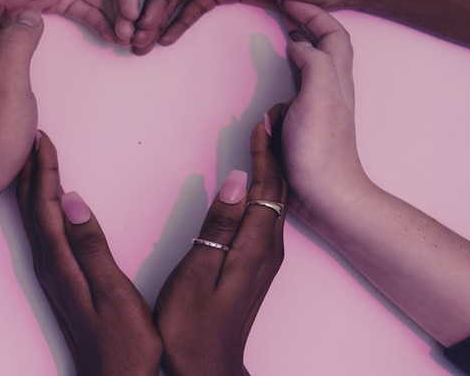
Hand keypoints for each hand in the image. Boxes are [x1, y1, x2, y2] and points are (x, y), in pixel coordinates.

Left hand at [16, 132, 161, 375]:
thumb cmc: (124, 343)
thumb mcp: (113, 293)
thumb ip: (92, 246)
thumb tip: (70, 200)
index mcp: (61, 264)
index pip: (45, 205)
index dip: (43, 169)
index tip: (43, 137)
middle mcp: (51, 266)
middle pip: (32, 208)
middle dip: (32, 170)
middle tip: (33, 136)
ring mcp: (54, 274)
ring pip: (35, 219)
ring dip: (34, 186)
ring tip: (36, 159)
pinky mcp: (62, 281)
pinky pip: (44, 232)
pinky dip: (42, 208)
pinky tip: (50, 204)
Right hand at [154, 120, 285, 375]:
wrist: (206, 369)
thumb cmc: (192, 328)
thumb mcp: (197, 275)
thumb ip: (217, 227)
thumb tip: (235, 180)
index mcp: (254, 247)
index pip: (265, 188)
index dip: (265, 153)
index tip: (263, 122)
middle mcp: (268, 250)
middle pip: (278, 191)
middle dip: (275, 152)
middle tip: (271, 118)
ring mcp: (265, 259)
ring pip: (275, 202)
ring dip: (271, 168)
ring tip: (267, 139)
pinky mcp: (257, 266)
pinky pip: (267, 216)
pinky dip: (264, 190)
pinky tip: (255, 183)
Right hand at [278, 0, 368, 221]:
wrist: (326, 195)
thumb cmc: (322, 150)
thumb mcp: (318, 98)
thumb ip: (312, 62)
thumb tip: (299, 42)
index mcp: (335, 77)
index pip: (332, 32)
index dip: (313, 11)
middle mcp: (331, 87)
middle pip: (327, 42)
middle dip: (308, 20)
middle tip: (284, 7)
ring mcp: (320, 105)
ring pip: (315, 62)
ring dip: (301, 42)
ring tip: (281, 30)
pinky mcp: (307, 122)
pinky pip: (300, 84)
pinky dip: (290, 69)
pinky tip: (277, 75)